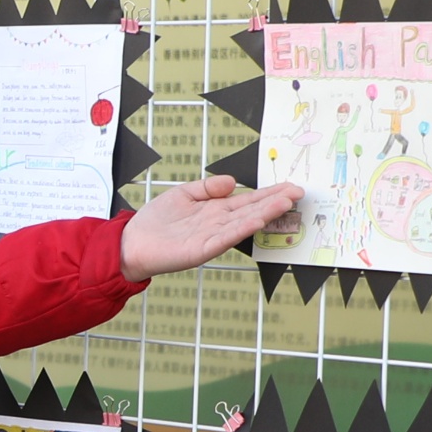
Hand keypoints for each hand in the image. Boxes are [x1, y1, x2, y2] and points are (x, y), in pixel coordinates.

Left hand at [118, 175, 304, 279]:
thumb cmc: (156, 221)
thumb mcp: (184, 194)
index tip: (290, 187)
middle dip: (275, 202)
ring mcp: (212, 237)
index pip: (248, 200)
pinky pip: (225, 238)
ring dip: (265, 214)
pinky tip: (256, 221)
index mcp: (216, 211)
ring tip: (285, 203)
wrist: (132, 243)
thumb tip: (232, 181)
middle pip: (252, 210)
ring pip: (244, 223)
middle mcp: (219, 224)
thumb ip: (208, 188)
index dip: (269, 194)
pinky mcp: (201, 249)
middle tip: (299, 192)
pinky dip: (241, 230)